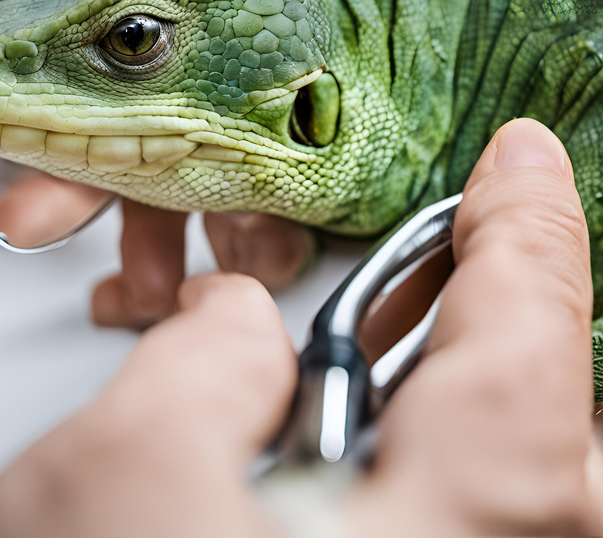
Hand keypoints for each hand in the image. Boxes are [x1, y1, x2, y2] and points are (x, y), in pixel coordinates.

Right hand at [0, 119, 602, 537]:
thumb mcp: (114, 485)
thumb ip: (193, 363)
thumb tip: (240, 326)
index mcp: (464, 520)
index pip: (534, 318)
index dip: (527, 218)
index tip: (523, 153)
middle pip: (539, 396)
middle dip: (486, 303)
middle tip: (433, 252)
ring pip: (498, 461)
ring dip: (436, 384)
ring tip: (360, 351)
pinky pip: (450, 505)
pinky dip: (411, 448)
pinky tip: (324, 444)